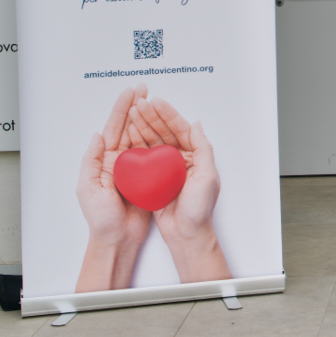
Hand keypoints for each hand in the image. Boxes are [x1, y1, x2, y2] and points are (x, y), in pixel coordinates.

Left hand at [75, 85, 150, 291]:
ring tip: (156, 102)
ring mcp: (135, 168)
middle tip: (145, 90)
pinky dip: (160, 138)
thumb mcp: (87, 188)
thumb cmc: (100, 218)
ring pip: (143, 136)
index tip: (131, 93)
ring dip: (149, 118)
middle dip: (137, 107)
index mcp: (104, 160)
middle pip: (129, 127)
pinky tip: (166, 128)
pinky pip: (155, 153)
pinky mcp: (149, 177)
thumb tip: (98, 135)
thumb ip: (91, 160)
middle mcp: (120, 161)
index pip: (114, 128)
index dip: (122, 109)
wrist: (117, 239)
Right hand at [127, 97, 231, 282]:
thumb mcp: (208, 177)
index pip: (181, 129)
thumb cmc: (199, 209)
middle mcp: (181, 159)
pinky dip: (136, 145)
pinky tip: (127, 134)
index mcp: (196, 156)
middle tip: (138, 104)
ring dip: (142, 127)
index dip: (168, 114)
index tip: (155, 101)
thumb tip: (196, 124)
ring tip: (130, 113)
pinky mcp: (154, 178)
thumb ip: (203, 149)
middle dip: (152, 117)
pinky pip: (144, 157)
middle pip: (165, 132)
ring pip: (153, 141)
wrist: (186, 234)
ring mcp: (166, 168)